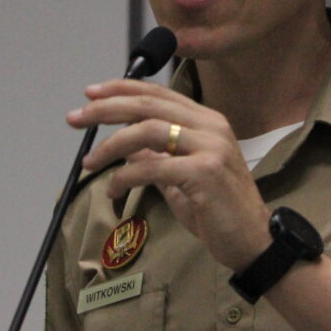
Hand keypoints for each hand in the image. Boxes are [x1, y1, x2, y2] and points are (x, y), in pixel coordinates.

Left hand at [67, 79, 271, 271]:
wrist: (254, 241)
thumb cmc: (220, 211)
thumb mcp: (181, 179)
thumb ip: (157, 159)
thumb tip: (126, 149)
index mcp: (207, 121)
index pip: (158, 93)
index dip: (122, 89)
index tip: (91, 93)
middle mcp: (211, 126)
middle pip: (149, 105)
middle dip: (106, 109)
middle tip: (76, 117)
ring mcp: (210, 147)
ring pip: (148, 131)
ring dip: (111, 144)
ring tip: (90, 161)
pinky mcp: (205, 173)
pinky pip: (153, 167)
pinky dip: (126, 176)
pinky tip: (113, 189)